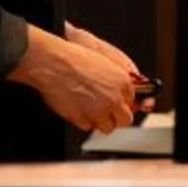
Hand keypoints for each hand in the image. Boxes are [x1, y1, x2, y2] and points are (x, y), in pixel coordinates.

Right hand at [13, 28, 138, 132]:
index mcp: (123, 83)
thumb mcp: (105, 64)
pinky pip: (89, 127)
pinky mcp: (83, 119)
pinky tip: (79, 110)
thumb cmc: (75, 59)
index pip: (132, 103)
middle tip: (109, 114)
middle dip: (117, 118)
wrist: (55, 63)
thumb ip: (117, 81)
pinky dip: (85, 122)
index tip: (118, 105)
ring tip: (92, 113)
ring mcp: (99, 111)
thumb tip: (121, 93)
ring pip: (108, 127)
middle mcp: (114, 99)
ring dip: (101, 122)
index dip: (124, 104)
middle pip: (125, 120)